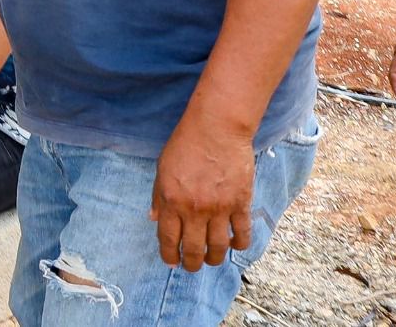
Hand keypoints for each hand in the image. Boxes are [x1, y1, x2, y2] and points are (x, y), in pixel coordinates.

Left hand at [151, 115, 255, 270]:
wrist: (217, 128)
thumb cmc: (186, 144)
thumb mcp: (162, 168)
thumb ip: (158, 196)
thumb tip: (153, 218)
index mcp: (171, 200)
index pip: (168, 239)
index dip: (170, 255)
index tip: (172, 262)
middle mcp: (194, 209)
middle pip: (193, 249)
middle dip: (192, 263)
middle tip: (192, 266)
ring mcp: (219, 208)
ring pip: (218, 248)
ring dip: (214, 259)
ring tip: (212, 260)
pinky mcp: (241, 204)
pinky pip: (242, 234)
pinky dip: (239, 245)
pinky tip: (234, 245)